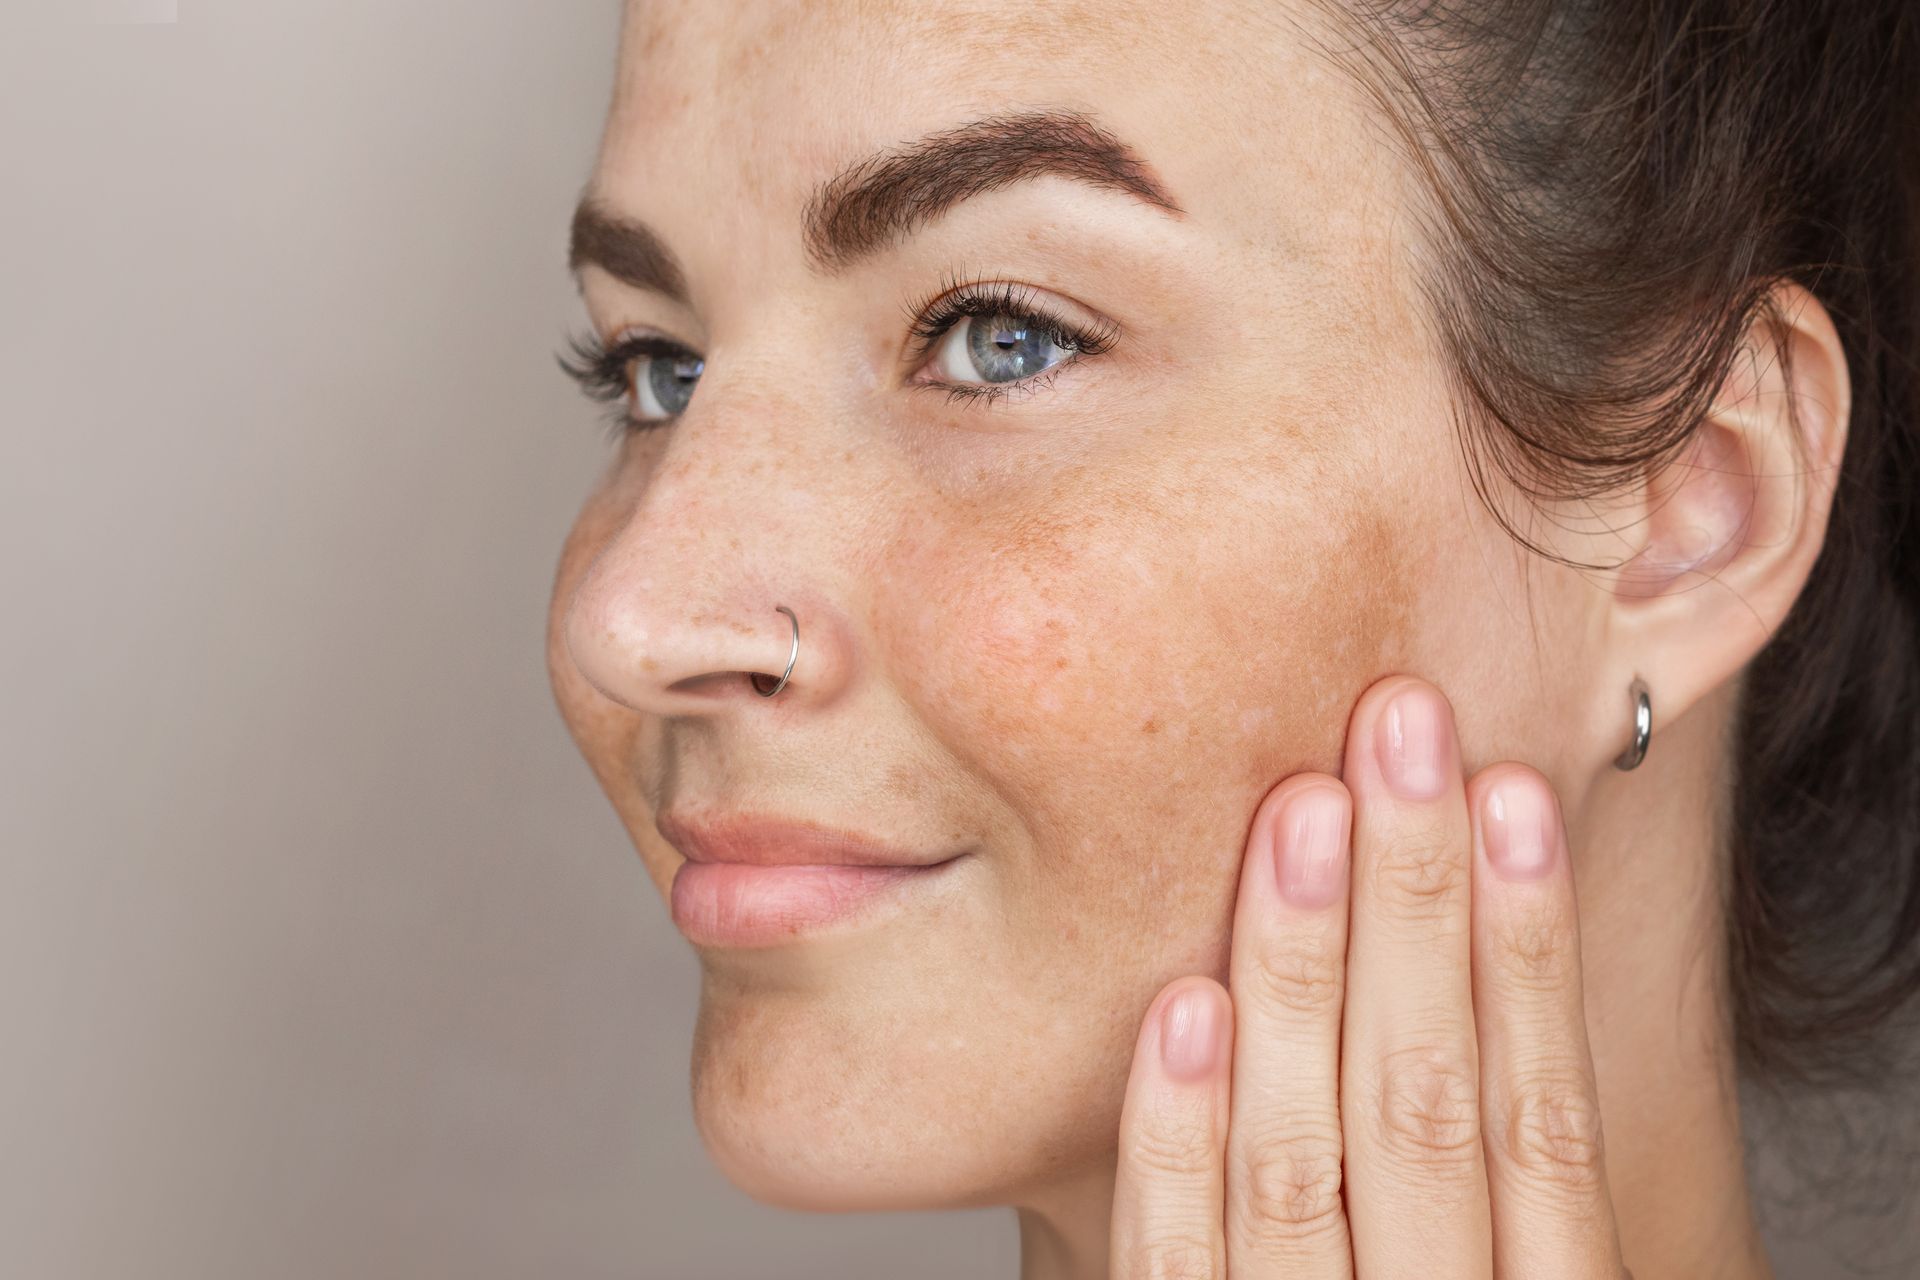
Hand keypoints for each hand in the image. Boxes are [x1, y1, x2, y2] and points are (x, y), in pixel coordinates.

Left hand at [1107, 674, 1630, 1277]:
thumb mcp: (1490, 1273)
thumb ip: (1480, 1164)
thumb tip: (1467, 933)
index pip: (1543, 1121)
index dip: (1531, 951)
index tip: (1509, 790)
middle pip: (1426, 1104)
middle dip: (1414, 901)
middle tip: (1400, 721)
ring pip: (1301, 1155)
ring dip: (1299, 970)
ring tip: (1302, 808)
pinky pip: (1170, 1261)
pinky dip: (1177, 1134)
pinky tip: (1184, 1006)